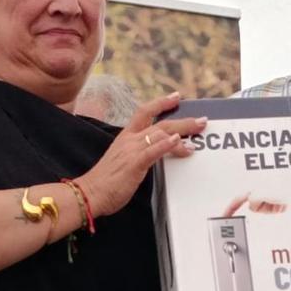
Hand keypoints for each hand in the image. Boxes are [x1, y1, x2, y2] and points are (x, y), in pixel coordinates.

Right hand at [78, 93, 205, 214]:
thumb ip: (139, 154)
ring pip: (161, 134)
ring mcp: (132, 150)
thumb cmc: (105, 182)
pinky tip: (179, 142)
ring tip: (197, 135)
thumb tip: (155, 154)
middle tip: (201, 120)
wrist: (89, 193)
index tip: (176, 97)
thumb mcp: (123, 161)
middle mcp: (130, 139)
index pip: (144, 112)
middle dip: (183, 121)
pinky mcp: (134, 163)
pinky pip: (153, 150)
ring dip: (183, 133)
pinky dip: (167, 145)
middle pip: (161, 123)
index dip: (161, 102)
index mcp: (126, 137)